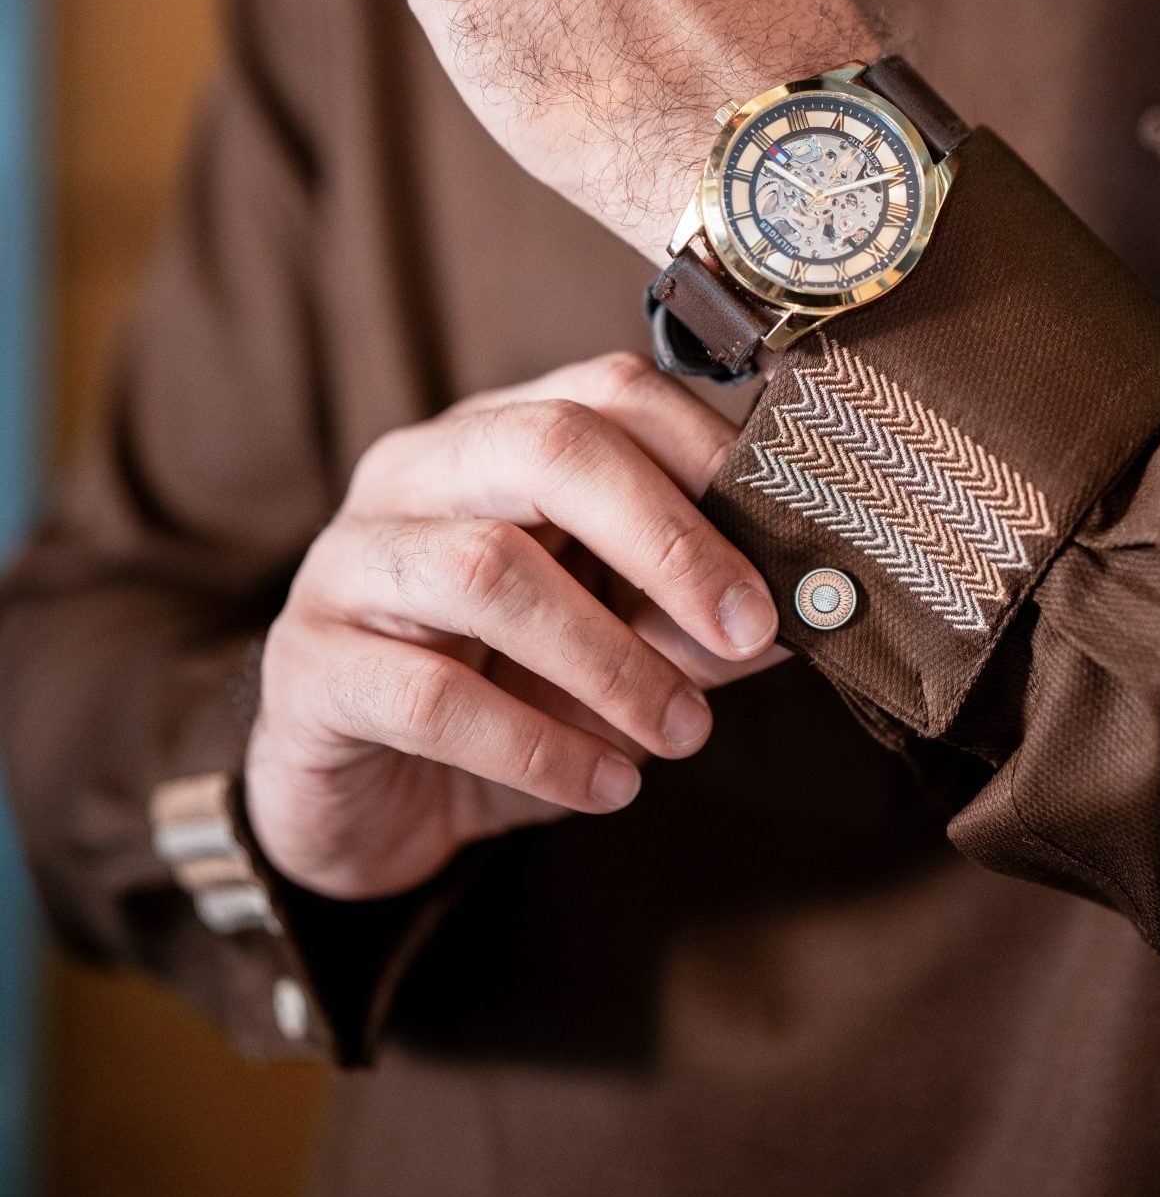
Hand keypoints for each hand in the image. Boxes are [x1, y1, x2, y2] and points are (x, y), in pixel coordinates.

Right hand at [246, 353, 783, 899]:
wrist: (367, 803)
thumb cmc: (502, 695)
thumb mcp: (620, 651)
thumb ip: (698, 620)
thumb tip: (812, 608)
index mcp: (494, 438)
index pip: (606, 393)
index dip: (707, 458)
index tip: (791, 549)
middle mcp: (415, 474)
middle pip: (546, 446)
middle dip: (667, 539)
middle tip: (746, 627)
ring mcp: (349, 563)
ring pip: (489, 569)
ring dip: (609, 658)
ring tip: (682, 733)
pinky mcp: (309, 668)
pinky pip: (430, 696)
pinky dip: (536, 745)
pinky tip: (602, 785)